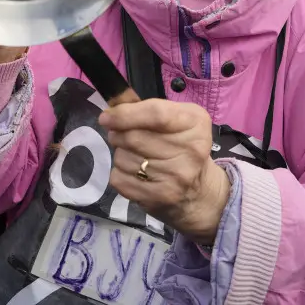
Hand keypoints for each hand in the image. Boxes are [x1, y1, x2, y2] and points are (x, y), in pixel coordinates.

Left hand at [99, 100, 230, 244]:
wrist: (199, 191)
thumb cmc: (181, 146)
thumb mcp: (175, 118)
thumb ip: (144, 109)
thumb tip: (112, 107)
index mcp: (195, 124)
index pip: (155, 114)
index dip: (124, 114)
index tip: (106, 117)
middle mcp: (190, 151)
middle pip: (133, 137)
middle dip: (118, 134)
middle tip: (122, 136)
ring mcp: (176, 177)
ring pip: (122, 158)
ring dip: (120, 154)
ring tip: (135, 156)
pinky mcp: (159, 197)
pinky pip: (119, 178)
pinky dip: (119, 173)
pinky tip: (135, 174)